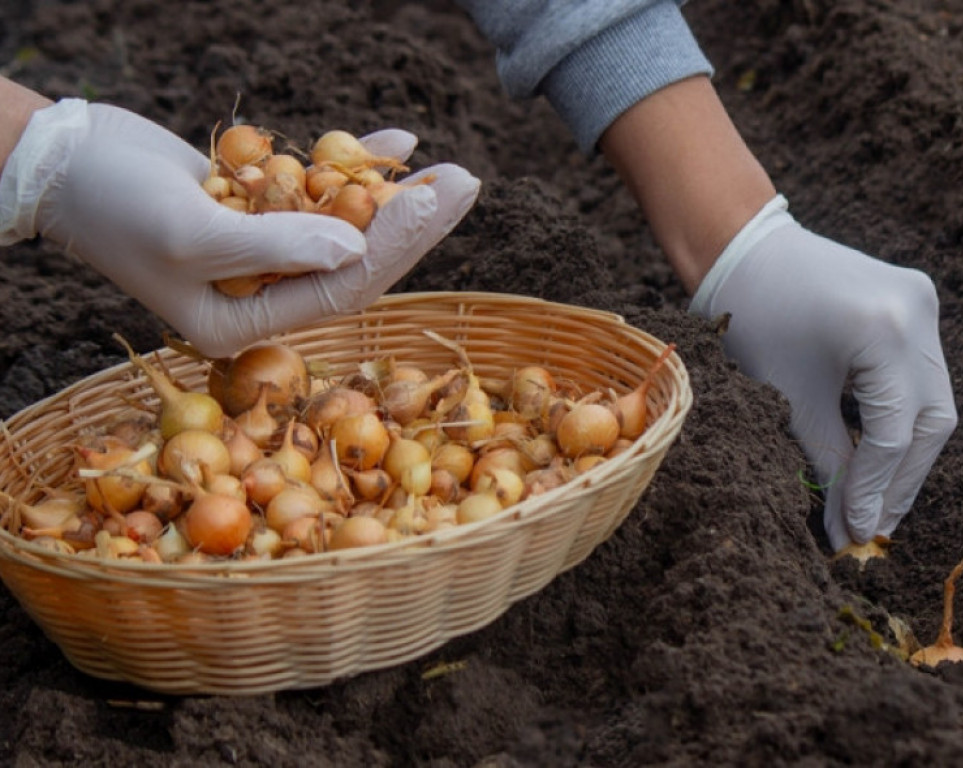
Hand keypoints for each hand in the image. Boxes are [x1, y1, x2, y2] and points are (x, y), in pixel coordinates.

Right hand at [0, 99, 479, 356]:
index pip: (340, 291)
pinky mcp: (257, 209)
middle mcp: (260, 294)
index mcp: (242, 322)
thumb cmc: (111, 205)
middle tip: (467, 185)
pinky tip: (397, 147)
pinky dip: (351, 168)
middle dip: (413, 225)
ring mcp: (262, 252)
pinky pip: (318, 193)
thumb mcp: (190, 232)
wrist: (55, 158)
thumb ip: (275, 245)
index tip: (436, 203)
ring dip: (394, 197)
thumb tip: (359, 251)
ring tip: (449, 171)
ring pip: (345, 227)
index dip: (394, 248)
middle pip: (356, 261)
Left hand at [690, 196, 956, 548]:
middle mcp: (919, 312)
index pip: (894, 432)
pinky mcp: (917, 300)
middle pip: (932, 420)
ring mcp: (923, 302)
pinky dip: (903, 415)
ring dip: (908, 453)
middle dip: (903, 479)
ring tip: (877, 500)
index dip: (875, 489)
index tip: (854, 533)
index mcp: (886, 331)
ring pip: (935, 400)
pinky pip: (922, 373)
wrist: (745, 252)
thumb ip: (827, 466)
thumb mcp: (789, 401)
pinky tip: (879, 452)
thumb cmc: (755, 322)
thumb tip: (846, 531)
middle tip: (873, 526)